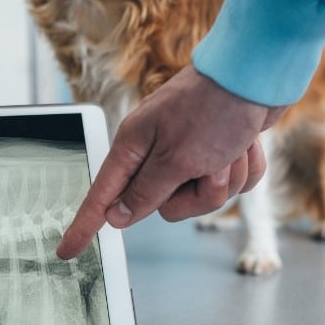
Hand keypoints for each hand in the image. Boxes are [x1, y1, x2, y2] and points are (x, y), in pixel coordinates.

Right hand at [57, 64, 286, 259]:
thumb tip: (117, 216)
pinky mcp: (219, 151)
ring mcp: (189, 151)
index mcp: (135, 146)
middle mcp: (158, 150)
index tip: (67, 251)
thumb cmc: (213, 108)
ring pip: (204, 196)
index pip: (102, 196)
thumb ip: (145, 193)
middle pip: (166, 205)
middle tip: (209, 167)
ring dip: (226, 178)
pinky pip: (231, 183)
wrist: (257, 73)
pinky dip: (244, 168)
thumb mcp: (176, 159)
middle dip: (198, 194)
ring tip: (232, 149)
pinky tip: (246, 145)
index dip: (85, 225)